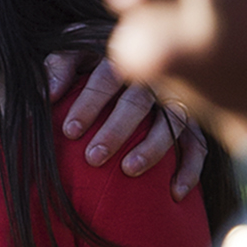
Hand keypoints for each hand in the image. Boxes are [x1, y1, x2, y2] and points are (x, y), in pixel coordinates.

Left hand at [48, 54, 206, 200]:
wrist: (143, 55)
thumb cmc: (97, 61)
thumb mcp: (76, 53)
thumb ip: (60, 67)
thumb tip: (48, 95)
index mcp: (122, 59)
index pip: (105, 79)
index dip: (88, 103)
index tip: (70, 130)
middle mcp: (153, 77)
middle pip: (138, 101)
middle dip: (116, 129)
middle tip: (92, 157)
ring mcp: (177, 99)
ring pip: (171, 122)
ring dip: (152, 147)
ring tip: (128, 170)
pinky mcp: (193, 122)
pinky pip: (198, 145)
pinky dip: (190, 168)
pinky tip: (175, 193)